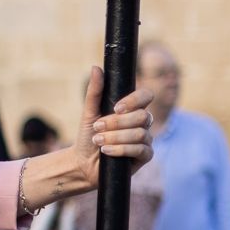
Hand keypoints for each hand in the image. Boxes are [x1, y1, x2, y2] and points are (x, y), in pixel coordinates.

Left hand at [72, 66, 154, 188]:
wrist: (83, 162)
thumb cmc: (88, 135)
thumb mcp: (89, 112)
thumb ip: (95, 91)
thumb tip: (96, 67)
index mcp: (132, 108)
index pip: (146, 96)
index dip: (134, 100)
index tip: (116, 108)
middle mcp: (142, 122)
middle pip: (142, 116)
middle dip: (117, 123)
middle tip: (97, 127)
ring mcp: (146, 139)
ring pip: (140, 134)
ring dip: (116, 137)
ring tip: (98, 141)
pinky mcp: (145, 156)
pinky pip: (141, 149)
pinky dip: (121, 149)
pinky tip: (106, 150)